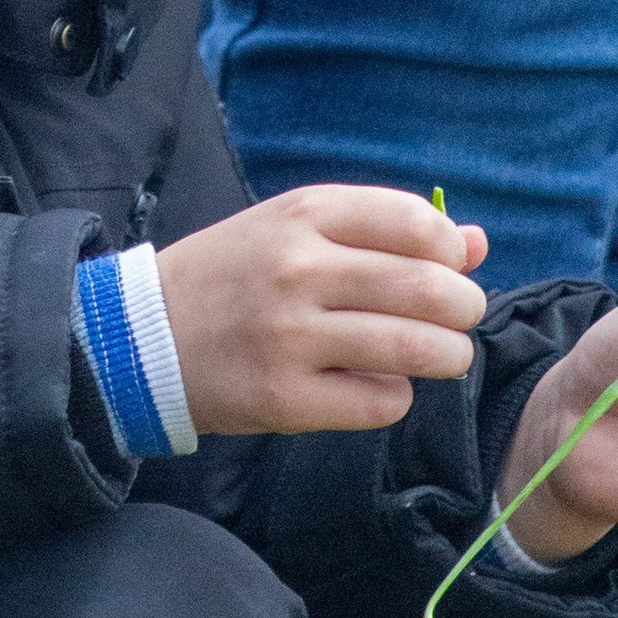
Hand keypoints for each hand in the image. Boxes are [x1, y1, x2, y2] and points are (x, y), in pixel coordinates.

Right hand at [156, 187, 490, 438]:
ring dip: (449, 356)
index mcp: (304, 214)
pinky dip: (395, 397)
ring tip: (442, 356)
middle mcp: (298, 270)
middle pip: (429, 289)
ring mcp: (289, 337)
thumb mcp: (296, 229)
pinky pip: (381, 402)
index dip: (451, 252)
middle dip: (465, 308)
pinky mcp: (283, 398)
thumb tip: (476, 243)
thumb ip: (385, 230)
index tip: (448, 268)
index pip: (418, 224)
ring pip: (416, 349)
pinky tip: (375, 386)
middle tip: (459, 319)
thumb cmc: (235, 276)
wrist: (141, 337)